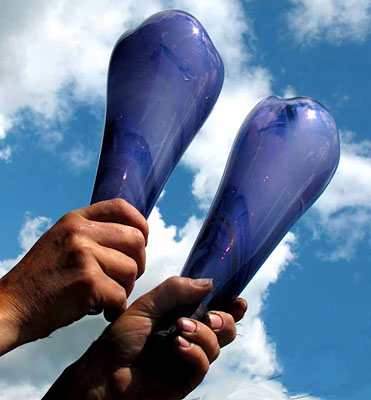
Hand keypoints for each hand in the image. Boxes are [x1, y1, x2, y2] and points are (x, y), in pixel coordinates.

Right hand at [0, 198, 147, 354]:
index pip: (121, 207)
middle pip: (135, 239)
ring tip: (107, 296)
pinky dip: (116, 308)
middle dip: (139, 262)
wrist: (10, 307)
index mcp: (75, 220)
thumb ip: (92, 233)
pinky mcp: (87, 282)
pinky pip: (121, 295)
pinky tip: (103, 311)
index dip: (140, 224)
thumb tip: (134, 233)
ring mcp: (84, 256)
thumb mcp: (62, 241)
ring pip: (132, 269)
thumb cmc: (41, 279)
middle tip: (125, 278)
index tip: (142, 241)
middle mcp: (80, 233)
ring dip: (126, 288)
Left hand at [43, 277, 246, 399]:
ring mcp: (189, 358)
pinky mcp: (186, 379)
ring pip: (217, 345)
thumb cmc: (122, 337)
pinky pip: (204, 364)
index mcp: (183, 315)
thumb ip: (175, 290)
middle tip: (213, 317)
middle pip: (226, 328)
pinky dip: (195, 352)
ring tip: (181, 329)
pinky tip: (178, 347)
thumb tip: (209, 283)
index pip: (215, 309)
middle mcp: (190, 336)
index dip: (231, 305)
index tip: (238, 300)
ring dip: (204, 334)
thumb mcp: (147, 305)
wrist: (105, 370)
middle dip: (226, 320)